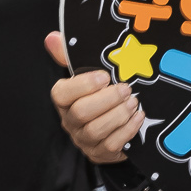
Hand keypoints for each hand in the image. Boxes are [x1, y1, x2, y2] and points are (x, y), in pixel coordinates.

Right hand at [47, 33, 142, 163]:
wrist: (118, 121)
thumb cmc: (101, 92)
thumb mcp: (89, 71)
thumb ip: (70, 54)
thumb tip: (53, 37)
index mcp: (64, 100)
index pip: (61, 94)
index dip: (83, 85)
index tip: (105, 76)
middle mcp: (70, 121)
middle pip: (81, 113)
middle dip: (107, 100)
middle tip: (126, 89)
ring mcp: (84, 140)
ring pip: (95, 131)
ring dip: (118, 115)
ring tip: (134, 102)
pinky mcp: (100, 153)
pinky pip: (111, 145)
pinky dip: (127, 130)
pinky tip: (138, 117)